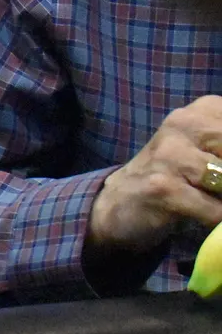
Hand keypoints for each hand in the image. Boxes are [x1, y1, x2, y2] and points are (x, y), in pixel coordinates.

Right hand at [89, 96, 221, 251]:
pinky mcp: (161, 188)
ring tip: (216, 200)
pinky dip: (220, 221)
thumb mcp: (212, 150)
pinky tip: (211, 223)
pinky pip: (215, 211)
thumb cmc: (179, 176)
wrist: (121, 202)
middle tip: (221, 188)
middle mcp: (185, 124)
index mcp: (205, 110)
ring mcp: (170, 155)